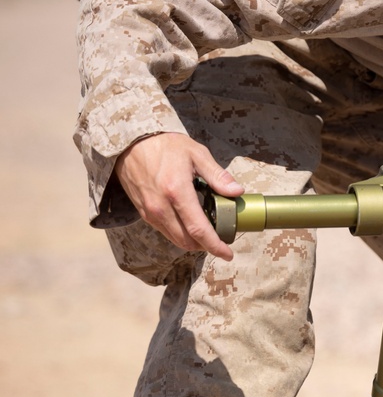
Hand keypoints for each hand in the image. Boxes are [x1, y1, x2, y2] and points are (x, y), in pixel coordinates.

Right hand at [115, 132, 243, 260]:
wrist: (132, 142)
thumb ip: (217, 175)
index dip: (215, 246)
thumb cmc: (166, 145)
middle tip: (221, 241)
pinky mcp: (143, 213)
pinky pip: (165, 231)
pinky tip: (190, 224)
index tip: (228, 254)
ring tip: (208, 233)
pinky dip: (180, 234)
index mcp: (177, 192)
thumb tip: (237, 192)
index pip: (199, 229)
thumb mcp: (197, 154)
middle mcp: (161, 207)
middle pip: (187, 241)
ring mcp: (149, 212)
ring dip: (193, 242)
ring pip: (175, 239)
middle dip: (206, 246)